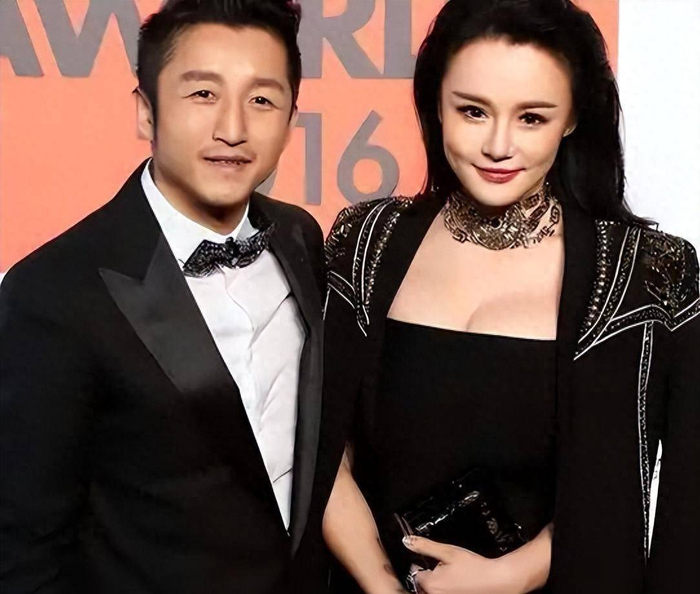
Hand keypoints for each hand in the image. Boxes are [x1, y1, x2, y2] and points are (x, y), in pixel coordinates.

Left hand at [403, 536, 521, 593]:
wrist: (498, 582)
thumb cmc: (474, 566)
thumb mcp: (448, 551)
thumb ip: (425, 546)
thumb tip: (406, 541)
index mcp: (430, 583)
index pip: (416, 574)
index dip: (423, 566)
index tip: (434, 563)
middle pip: (422, 587)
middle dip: (429, 578)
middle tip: (447, 571)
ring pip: (433, 592)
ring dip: (438, 586)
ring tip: (455, 578)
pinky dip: (448, 590)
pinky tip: (459, 586)